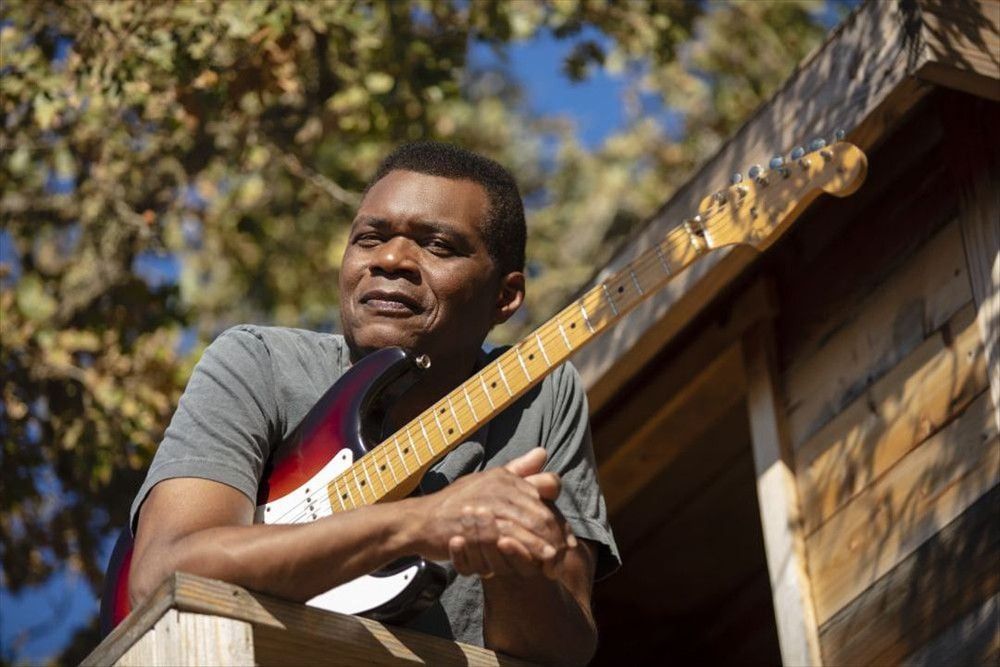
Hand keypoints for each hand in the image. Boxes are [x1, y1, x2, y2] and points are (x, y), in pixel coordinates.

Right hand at [411, 448, 573, 578]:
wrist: (421, 520)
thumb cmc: (457, 503)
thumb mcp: (488, 482)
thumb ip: (518, 470)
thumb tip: (543, 452)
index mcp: (506, 477)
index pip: (547, 488)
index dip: (559, 513)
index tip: (567, 535)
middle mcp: (500, 486)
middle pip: (542, 510)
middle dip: (557, 534)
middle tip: (566, 552)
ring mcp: (488, 505)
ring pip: (529, 524)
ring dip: (546, 545)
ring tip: (556, 560)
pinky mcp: (478, 524)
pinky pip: (511, 538)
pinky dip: (527, 550)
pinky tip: (538, 562)